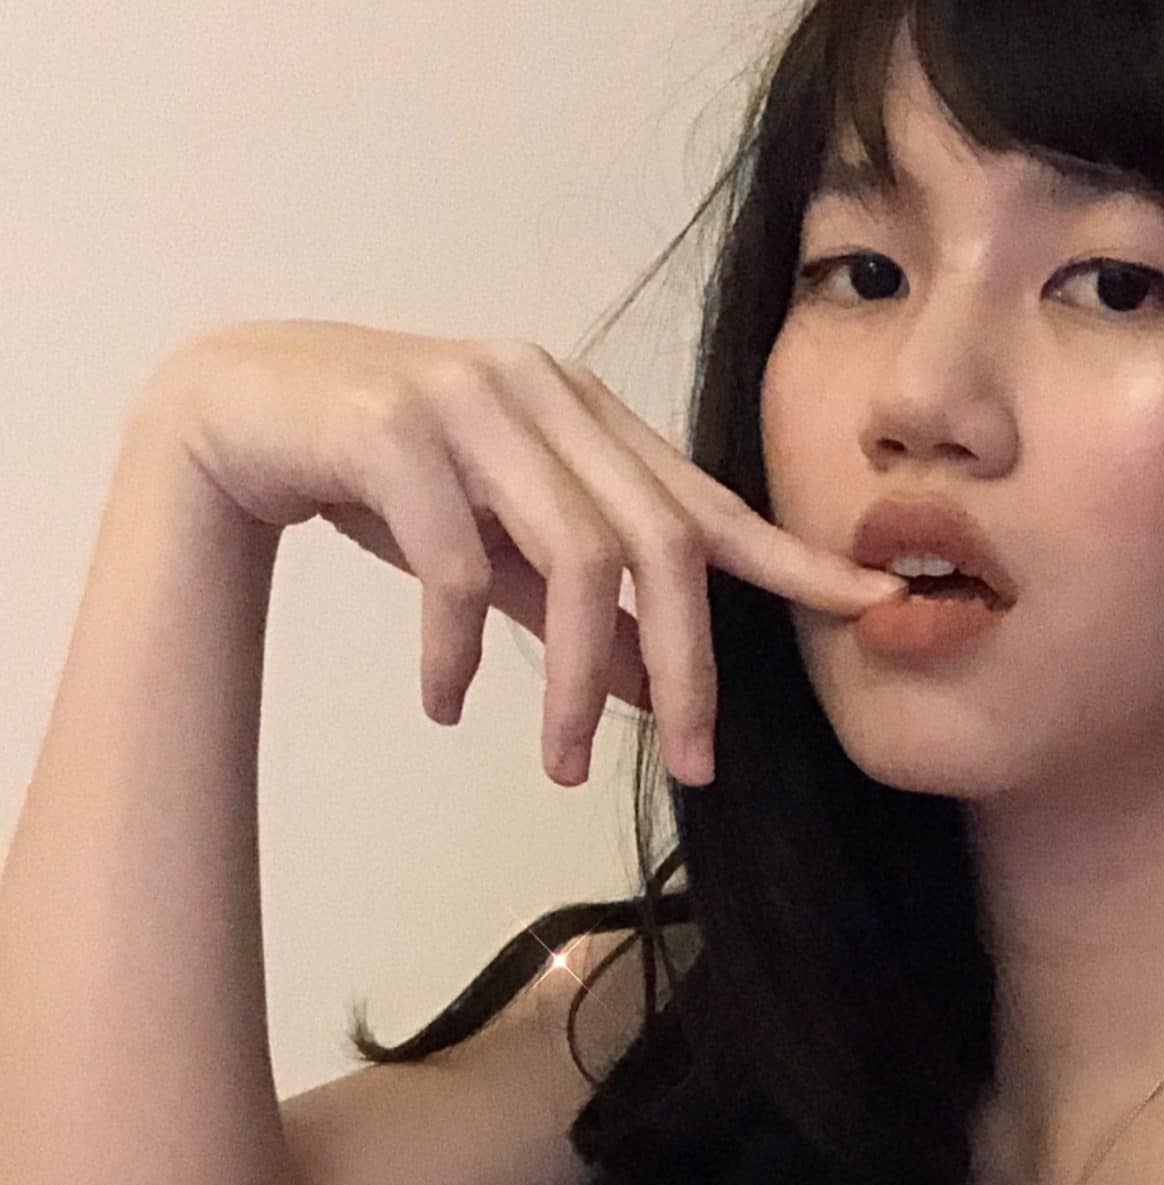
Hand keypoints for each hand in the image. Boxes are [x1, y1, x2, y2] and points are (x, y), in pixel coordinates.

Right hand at [132, 320, 904, 786]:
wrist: (235, 412)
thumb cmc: (384, 483)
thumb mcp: (501, 554)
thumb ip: (581, 608)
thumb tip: (656, 689)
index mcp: (587, 418)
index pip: (709, 502)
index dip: (796, 560)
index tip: (880, 606)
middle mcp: (545, 391)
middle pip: (661, 544)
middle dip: (686, 666)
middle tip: (691, 765)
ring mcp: (471, 397)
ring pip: (574, 556)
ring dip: (572, 680)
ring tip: (552, 764)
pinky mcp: (394, 424)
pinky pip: (455, 559)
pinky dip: (459, 648)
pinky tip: (447, 703)